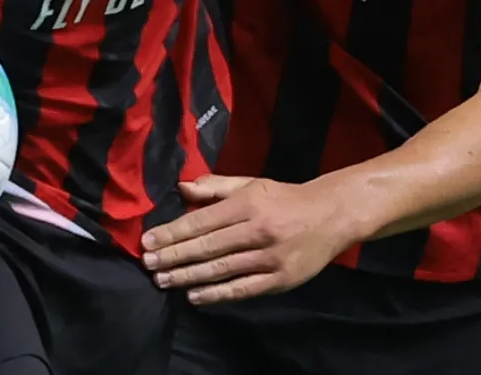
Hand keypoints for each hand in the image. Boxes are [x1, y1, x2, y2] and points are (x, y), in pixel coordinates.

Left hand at [140, 174, 357, 304]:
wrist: (332, 215)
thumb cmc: (286, 199)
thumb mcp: (252, 184)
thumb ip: (217, 187)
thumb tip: (182, 188)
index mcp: (249, 204)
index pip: (202, 221)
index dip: (173, 232)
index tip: (148, 241)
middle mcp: (257, 230)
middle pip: (208, 246)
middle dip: (174, 256)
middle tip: (148, 264)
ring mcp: (269, 257)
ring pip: (221, 269)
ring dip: (188, 276)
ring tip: (163, 281)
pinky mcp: (280, 279)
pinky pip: (242, 289)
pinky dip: (217, 294)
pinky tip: (195, 295)